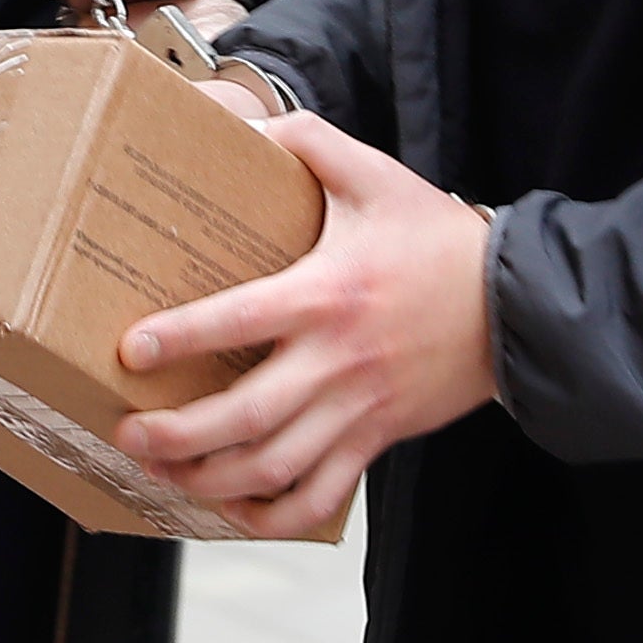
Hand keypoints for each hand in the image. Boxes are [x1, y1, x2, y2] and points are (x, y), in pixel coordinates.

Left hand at [114, 110, 497, 540]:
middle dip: (179, 434)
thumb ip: (309, 141)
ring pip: (276, 467)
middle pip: (248, 416)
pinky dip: (274, 516)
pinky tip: (233, 509)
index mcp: (327, 294)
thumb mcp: (374, 175)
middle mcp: (338, 361)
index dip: (181, 337)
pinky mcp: (378, 440)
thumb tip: (246, 125)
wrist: (514, 304)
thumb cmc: (437, 240)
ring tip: (161, 474)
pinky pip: (323, 497)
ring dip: (212, 480)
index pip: (241, 320)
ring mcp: (359, 410)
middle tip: (128, 432)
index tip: (132, 351)